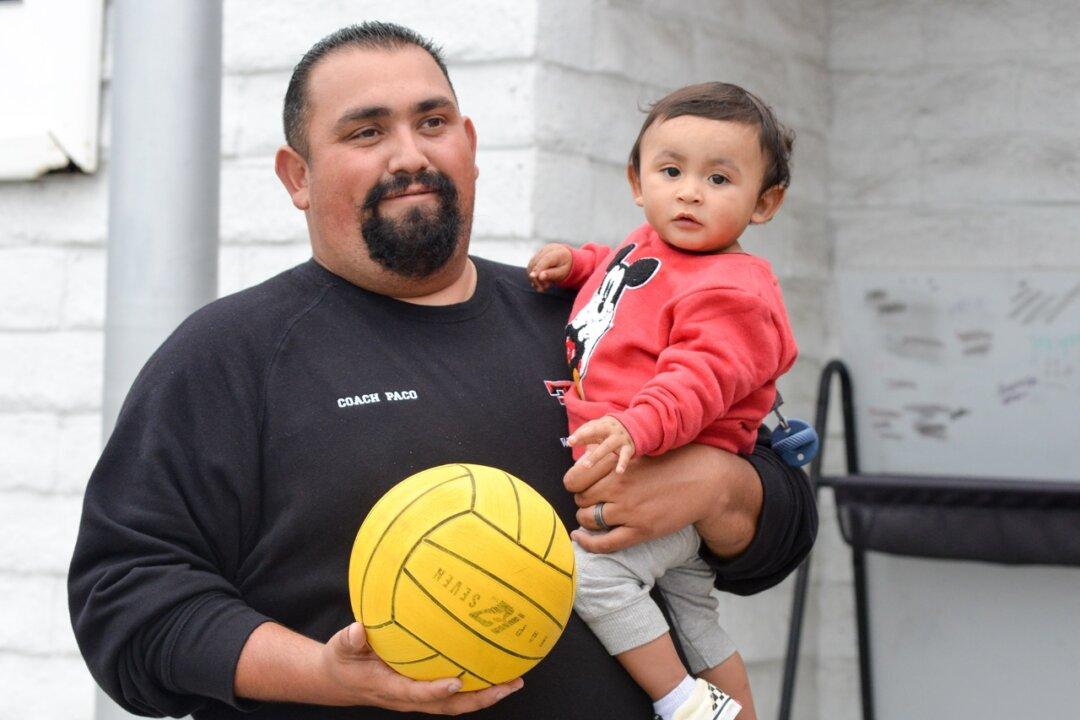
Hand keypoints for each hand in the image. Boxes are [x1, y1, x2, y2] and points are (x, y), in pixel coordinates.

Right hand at [234, 620, 522, 711]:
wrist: (342, 680)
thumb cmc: (345, 660)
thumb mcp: (341, 648)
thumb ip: (350, 639)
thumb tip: (359, 628)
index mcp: (390, 688)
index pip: (415, 693)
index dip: (436, 691)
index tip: (456, 682)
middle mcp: (410, 698)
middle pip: (449, 706)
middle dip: (479, 699)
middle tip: (507, 686)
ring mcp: (421, 697)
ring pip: (458, 704)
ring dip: (486, 695)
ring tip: (516, 682)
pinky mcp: (426, 691)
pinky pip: (456, 693)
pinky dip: (478, 686)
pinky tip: (497, 669)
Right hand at [526, 244, 573, 290]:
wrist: (566, 259)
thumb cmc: (566, 267)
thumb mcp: (562, 273)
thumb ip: (551, 274)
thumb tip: (540, 276)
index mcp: (558, 252)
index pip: (545, 260)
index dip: (538, 269)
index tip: (532, 277)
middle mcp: (548, 249)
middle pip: (536, 263)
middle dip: (536, 277)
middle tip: (542, 289)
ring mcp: (541, 251)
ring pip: (531, 265)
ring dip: (534, 277)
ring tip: (542, 286)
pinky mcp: (536, 254)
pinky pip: (531, 265)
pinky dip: (533, 274)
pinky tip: (540, 281)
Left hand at [563, 443, 761, 556]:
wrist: (703, 481)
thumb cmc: (671, 463)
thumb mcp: (638, 453)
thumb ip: (611, 458)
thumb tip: (583, 459)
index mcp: (617, 465)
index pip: (575, 478)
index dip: (574, 483)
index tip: (580, 485)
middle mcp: (618, 487)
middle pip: (580, 498)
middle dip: (583, 500)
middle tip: (593, 500)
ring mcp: (629, 510)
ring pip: (588, 519)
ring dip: (586, 518)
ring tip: (593, 516)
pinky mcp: (640, 530)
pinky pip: (605, 543)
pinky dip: (588, 543)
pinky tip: (579, 538)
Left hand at [567, 415, 635, 472]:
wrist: (636, 426)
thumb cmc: (610, 430)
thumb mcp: (599, 428)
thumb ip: (584, 433)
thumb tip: (569, 442)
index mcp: (602, 424)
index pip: (588, 428)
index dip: (579, 434)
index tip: (570, 441)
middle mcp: (610, 429)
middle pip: (596, 432)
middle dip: (584, 437)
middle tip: (571, 445)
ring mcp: (619, 438)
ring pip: (607, 446)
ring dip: (596, 455)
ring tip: (586, 465)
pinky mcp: (628, 447)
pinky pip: (625, 456)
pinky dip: (622, 463)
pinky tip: (618, 472)